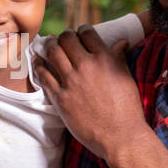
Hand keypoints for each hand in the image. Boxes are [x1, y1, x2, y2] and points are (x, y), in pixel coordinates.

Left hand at [33, 26, 146, 164]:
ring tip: (49, 47)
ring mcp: (71, 82)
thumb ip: (119, 58)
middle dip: (64, 37)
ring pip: (52, 53)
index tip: (79, 35)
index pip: (87, 33)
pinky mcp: (60, 98)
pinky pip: (44, 75)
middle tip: (62, 41)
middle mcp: (86, 66)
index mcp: (105, 59)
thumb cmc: (127, 109)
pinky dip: (40, 66)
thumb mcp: (126, 79)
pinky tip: (39, 64)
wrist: (120, 137)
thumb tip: (121, 42)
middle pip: (66, 39)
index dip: (82, 31)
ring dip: (49, 47)